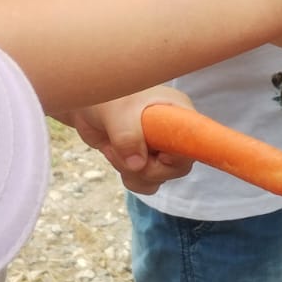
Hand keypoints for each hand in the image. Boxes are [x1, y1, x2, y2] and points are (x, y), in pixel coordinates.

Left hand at [67, 86, 195, 193]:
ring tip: (114, 150)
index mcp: (180, 113)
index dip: (177, 155)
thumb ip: (128, 135)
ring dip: (134, 174)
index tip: (155, 153)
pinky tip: (114, 155)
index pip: (195, 143)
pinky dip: (129, 178)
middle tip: (125, 152)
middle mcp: (174, 132)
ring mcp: (159, 148)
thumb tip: (138, 165)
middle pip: (178, 168)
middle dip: (148, 168)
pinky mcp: (144, 160)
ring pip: (159, 179)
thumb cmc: (107, 97)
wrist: (85, 101)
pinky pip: (146, 183)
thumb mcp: (118, 112)